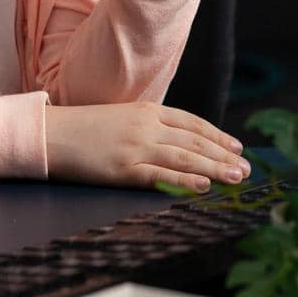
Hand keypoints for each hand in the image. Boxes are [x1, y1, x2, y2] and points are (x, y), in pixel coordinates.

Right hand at [44, 100, 250, 191]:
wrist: (50, 133)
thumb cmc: (84, 129)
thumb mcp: (121, 118)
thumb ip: (148, 126)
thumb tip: (175, 141)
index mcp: (147, 110)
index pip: (192, 123)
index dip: (217, 135)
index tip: (237, 147)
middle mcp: (146, 125)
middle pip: (195, 140)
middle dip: (223, 155)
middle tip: (247, 168)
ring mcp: (136, 147)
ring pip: (185, 157)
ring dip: (215, 168)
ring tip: (237, 177)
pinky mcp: (123, 168)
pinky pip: (161, 176)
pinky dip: (185, 181)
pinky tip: (204, 186)